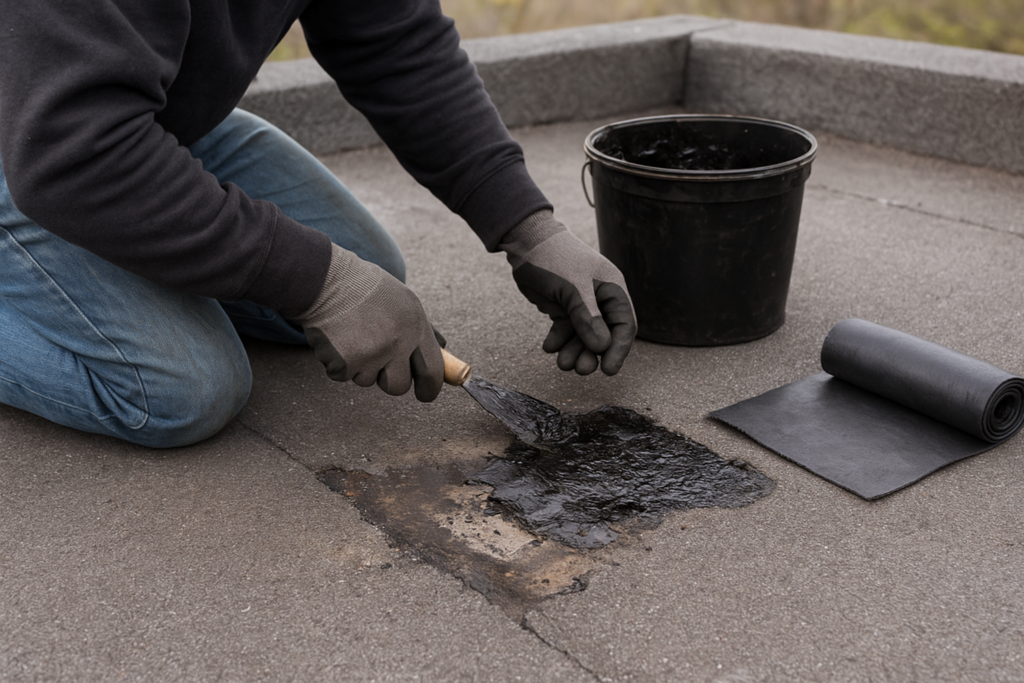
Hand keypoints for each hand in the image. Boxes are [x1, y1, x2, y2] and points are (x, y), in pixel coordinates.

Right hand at [294, 244, 443, 400]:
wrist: (325, 279)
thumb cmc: (363, 287)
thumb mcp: (402, 300)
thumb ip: (422, 328)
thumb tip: (444, 348)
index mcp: (415, 325)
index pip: (433, 370)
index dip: (430, 387)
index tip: (425, 394)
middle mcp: (398, 341)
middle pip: (399, 385)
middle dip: (389, 382)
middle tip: (377, 366)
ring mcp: (373, 353)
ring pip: (367, 380)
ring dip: (358, 366)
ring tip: (351, 336)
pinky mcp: (346, 362)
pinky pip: (342, 376)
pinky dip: (336, 362)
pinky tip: (336, 337)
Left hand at [499, 211, 635, 374]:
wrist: (526, 242)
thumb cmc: (555, 258)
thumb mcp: (573, 288)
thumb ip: (587, 317)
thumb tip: (602, 347)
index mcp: (612, 289)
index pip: (624, 325)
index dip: (618, 349)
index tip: (608, 370)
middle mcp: (600, 298)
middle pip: (603, 335)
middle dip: (592, 354)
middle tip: (580, 370)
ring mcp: (581, 304)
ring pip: (583, 336)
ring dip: (574, 351)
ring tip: (562, 363)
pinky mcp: (563, 307)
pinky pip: (566, 330)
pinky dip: (559, 340)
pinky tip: (549, 347)